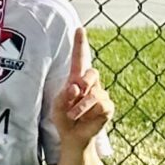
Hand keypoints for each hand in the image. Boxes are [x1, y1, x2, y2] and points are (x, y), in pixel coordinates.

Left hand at [55, 27, 111, 147]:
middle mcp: (90, 84)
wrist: (73, 135)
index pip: (80, 58)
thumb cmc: (63, 117)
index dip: (80, 44)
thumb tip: (75, 86)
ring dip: (80, 106)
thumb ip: (63, 95)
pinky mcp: (108, 106)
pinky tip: (85, 118)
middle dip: (82, 82)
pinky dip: (88, 112)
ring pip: (93, 92)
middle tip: (74, 93)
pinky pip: (100, 104)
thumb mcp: (56, 106)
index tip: (80, 28)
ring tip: (73, 114)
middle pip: (91, 72)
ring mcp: (101, 94)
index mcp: (76, 79)